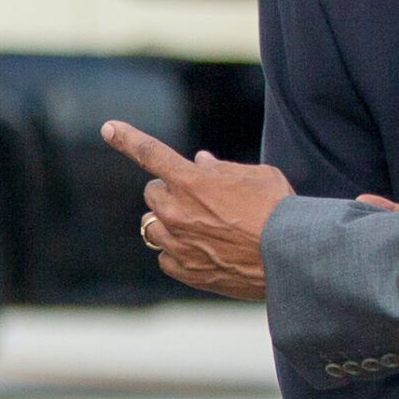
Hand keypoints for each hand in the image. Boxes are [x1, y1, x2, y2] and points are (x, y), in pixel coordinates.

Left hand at [102, 122, 290, 300]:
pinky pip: (164, 256)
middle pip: (153, 193)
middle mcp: (176, 211)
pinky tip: (204, 251)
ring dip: (169, 222)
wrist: (290, 259)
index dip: (127, 138)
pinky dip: (177, 251)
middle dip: (170, 192)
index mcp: (191, 181)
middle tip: (200, 200)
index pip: (150, 153)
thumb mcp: (257, 176)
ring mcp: (176, 242)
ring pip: (152, 226)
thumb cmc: (279, 211)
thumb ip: (223, 168)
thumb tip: (201, 161)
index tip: (108, 128)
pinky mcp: (183, 269)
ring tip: (202, 228)